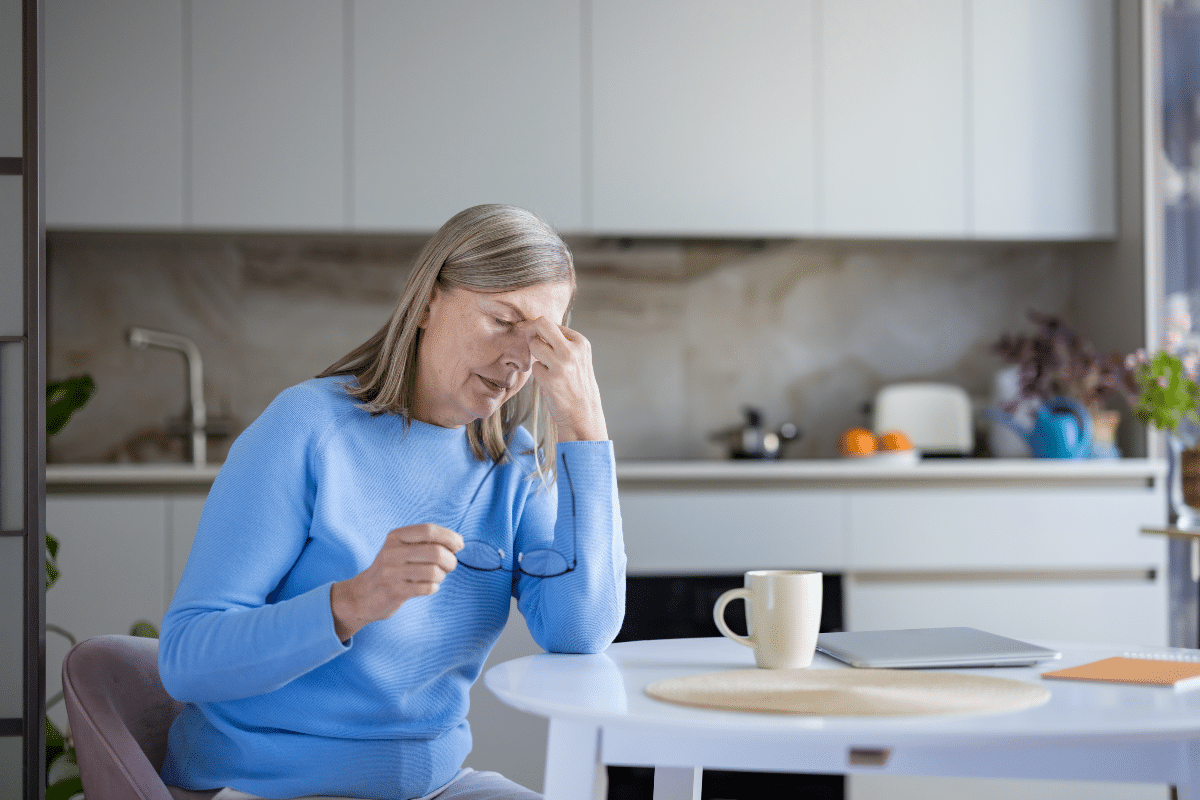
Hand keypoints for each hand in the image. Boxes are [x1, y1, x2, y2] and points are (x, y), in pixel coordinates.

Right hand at [329, 523, 462, 640]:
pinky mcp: (394, 591)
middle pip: (435, 552)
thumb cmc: (391, 569)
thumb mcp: (402, 548)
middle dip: (450, 560)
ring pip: (434, 572)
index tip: (459, 545)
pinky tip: (428, 587)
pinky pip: (427, 588)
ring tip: (437, 577)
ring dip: (442, 576)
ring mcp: (391, 572)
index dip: (449, 537)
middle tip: (450, 565)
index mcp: (395, 536)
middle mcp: (391, 552)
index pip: (428, 530)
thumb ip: (426, 542)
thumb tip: (458, 541)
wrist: (362, 595)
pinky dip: (434, 587)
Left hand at [520, 318, 608, 441]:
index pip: (553, 324)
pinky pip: (534, 367)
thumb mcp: (579, 359)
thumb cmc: (578, 385)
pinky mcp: (549, 379)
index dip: (542, 332)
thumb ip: (563, 343)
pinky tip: (550, 382)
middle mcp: (572, 350)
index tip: (541, 342)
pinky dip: (538, 373)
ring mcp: (560, 364)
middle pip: (542, 323)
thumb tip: (537, 328)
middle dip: (531, 329)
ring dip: (535, 355)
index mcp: (581, 342)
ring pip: (534, 345)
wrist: (584, 414)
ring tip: (546, 367)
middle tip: (529, 340)